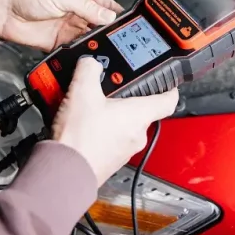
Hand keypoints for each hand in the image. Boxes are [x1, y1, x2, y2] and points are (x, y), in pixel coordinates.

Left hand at [0, 0, 122, 51]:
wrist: (4, 11)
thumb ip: (86, 6)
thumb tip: (109, 16)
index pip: (107, 5)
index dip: (118, 14)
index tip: (130, 24)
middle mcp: (78, 12)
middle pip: (102, 25)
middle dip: (111, 32)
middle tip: (122, 41)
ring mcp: (70, 29)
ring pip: (91, 39)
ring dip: (98, 44)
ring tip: (107, 49)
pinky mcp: (60, 43)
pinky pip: (77, 50)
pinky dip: (83, 53)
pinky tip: (89, 56)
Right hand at [52, 58, 179, 186]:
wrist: (64, 172)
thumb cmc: (80, 138)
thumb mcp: (82, 91)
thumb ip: (90, 69)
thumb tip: (91, 63)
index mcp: (139, 115)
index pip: (168, 100)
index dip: (170, 88)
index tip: (168, 82)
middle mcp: (137, 135)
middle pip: (141, 111)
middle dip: (126, 98)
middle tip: (110, 87)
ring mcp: (123, 150)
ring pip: (123, 126)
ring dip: (109, 114)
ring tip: (88, 104)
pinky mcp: (108, 160)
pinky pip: (109, 139)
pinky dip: (98, 129)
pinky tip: (79, 123)